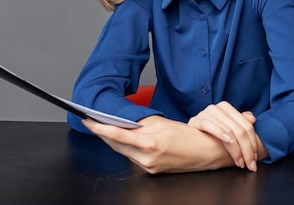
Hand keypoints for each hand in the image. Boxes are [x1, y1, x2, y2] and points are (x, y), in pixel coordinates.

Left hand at [82, 115, 233, 173]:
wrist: (204, 152)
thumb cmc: (187, 135)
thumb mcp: (162, 123)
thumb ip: (141, 124)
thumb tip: (124, 123)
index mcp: (149, 143)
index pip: (117, 135)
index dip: (99, 128)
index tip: (88, 121)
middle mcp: (147, 158)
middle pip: (116, 146)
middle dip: (103, 134)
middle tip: (92, 122)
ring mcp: (149, 167)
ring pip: (124, 152)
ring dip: (114, 141)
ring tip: (106, 128)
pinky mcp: (152, 171)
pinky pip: (133, 158)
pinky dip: (127, 148)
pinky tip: (124, 140)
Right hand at [188, 101, 266, 170]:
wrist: (188, 137)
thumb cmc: (211, 133)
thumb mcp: (228, 127)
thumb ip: (241, 122)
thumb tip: (252, 119)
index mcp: (226, 107)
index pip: (246, 126)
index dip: (253, 143)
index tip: (254, 158)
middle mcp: (216, 108)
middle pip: (239, 130)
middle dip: (246, 150)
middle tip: (249, 164)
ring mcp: (206, 113)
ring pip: (228, 131)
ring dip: (236, 149)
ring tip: (239, 161)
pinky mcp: (196, 120)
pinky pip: (210, 126)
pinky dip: (220, 134)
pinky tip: (228, 142)